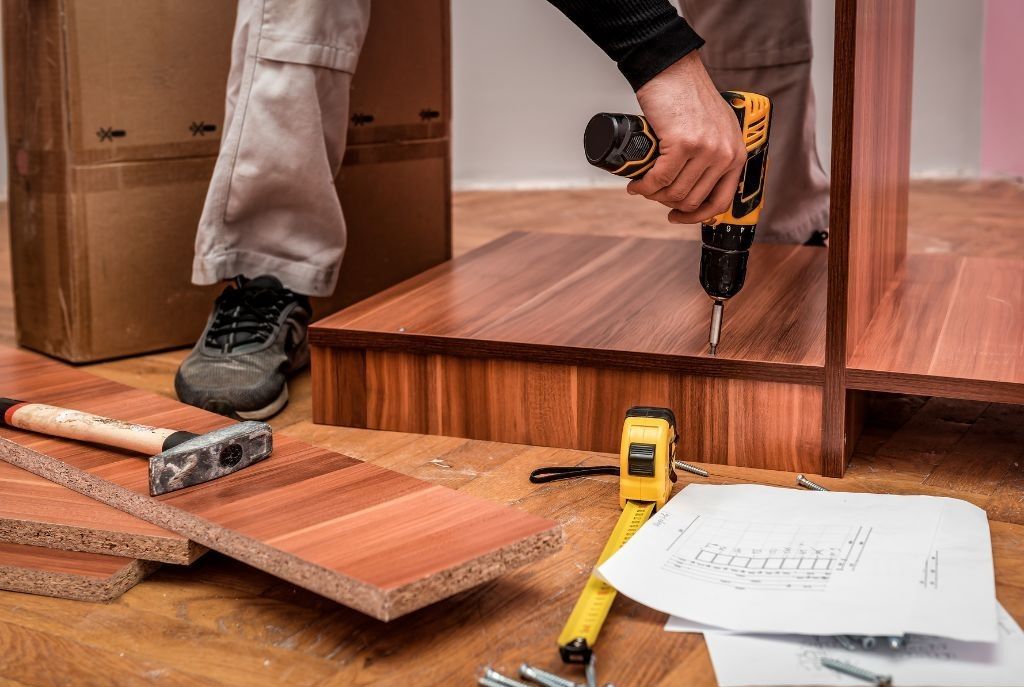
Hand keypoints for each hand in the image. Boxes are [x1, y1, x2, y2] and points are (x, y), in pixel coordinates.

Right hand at [629, 51, 745, 224]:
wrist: (672, 69)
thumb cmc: (688, 95)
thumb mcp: (716, 127)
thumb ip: (715, 152)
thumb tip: (696, 183)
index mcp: (735, 153)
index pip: (720, 200)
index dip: (696, 216)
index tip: (678, 216)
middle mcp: (724, 154)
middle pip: (692, 200)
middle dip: (667, 203)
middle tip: (652, 194)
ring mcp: (705, 150)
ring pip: (674, 193)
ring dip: (653, 195)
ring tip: (642, 187)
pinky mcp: (682, 144)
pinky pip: (660, 179)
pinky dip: (644, 185)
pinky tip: (636, 183)